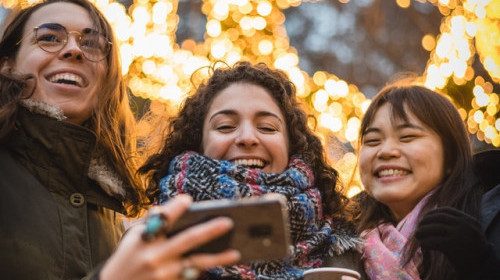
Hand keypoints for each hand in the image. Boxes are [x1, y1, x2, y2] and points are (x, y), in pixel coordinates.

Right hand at [100, 194, 240, 279]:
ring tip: (235, 253)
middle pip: (186, 240)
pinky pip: (191, 276)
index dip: (175, 208)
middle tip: (228, 222)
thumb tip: (164, 207)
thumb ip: (148, 221)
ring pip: (195, 263)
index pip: (161, 219)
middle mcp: (154, 256)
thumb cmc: (126, 260)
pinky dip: (205, 270)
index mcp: (143, 239)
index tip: (188, 199)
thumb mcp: (131, 238)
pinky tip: (220, 264)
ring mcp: (163, 273)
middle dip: (209, 230)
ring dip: (217, 258)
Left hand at [415, 207, 488, 274]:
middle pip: (438, 218)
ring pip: (434, 228)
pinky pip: (433, 241)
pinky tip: (422, 244)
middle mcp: (464, 225)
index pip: (446, 210)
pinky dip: (425, 242)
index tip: (425, 217)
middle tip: (419, 226)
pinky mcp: (451, 246)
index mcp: (469, 220)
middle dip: (425, 221)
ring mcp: (458, 234)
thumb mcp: (469, 231)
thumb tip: (429, 216)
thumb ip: (455, 222)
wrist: (481, 266)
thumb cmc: (472, 249)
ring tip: (417, 235)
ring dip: (422, 231)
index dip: (433, 212)